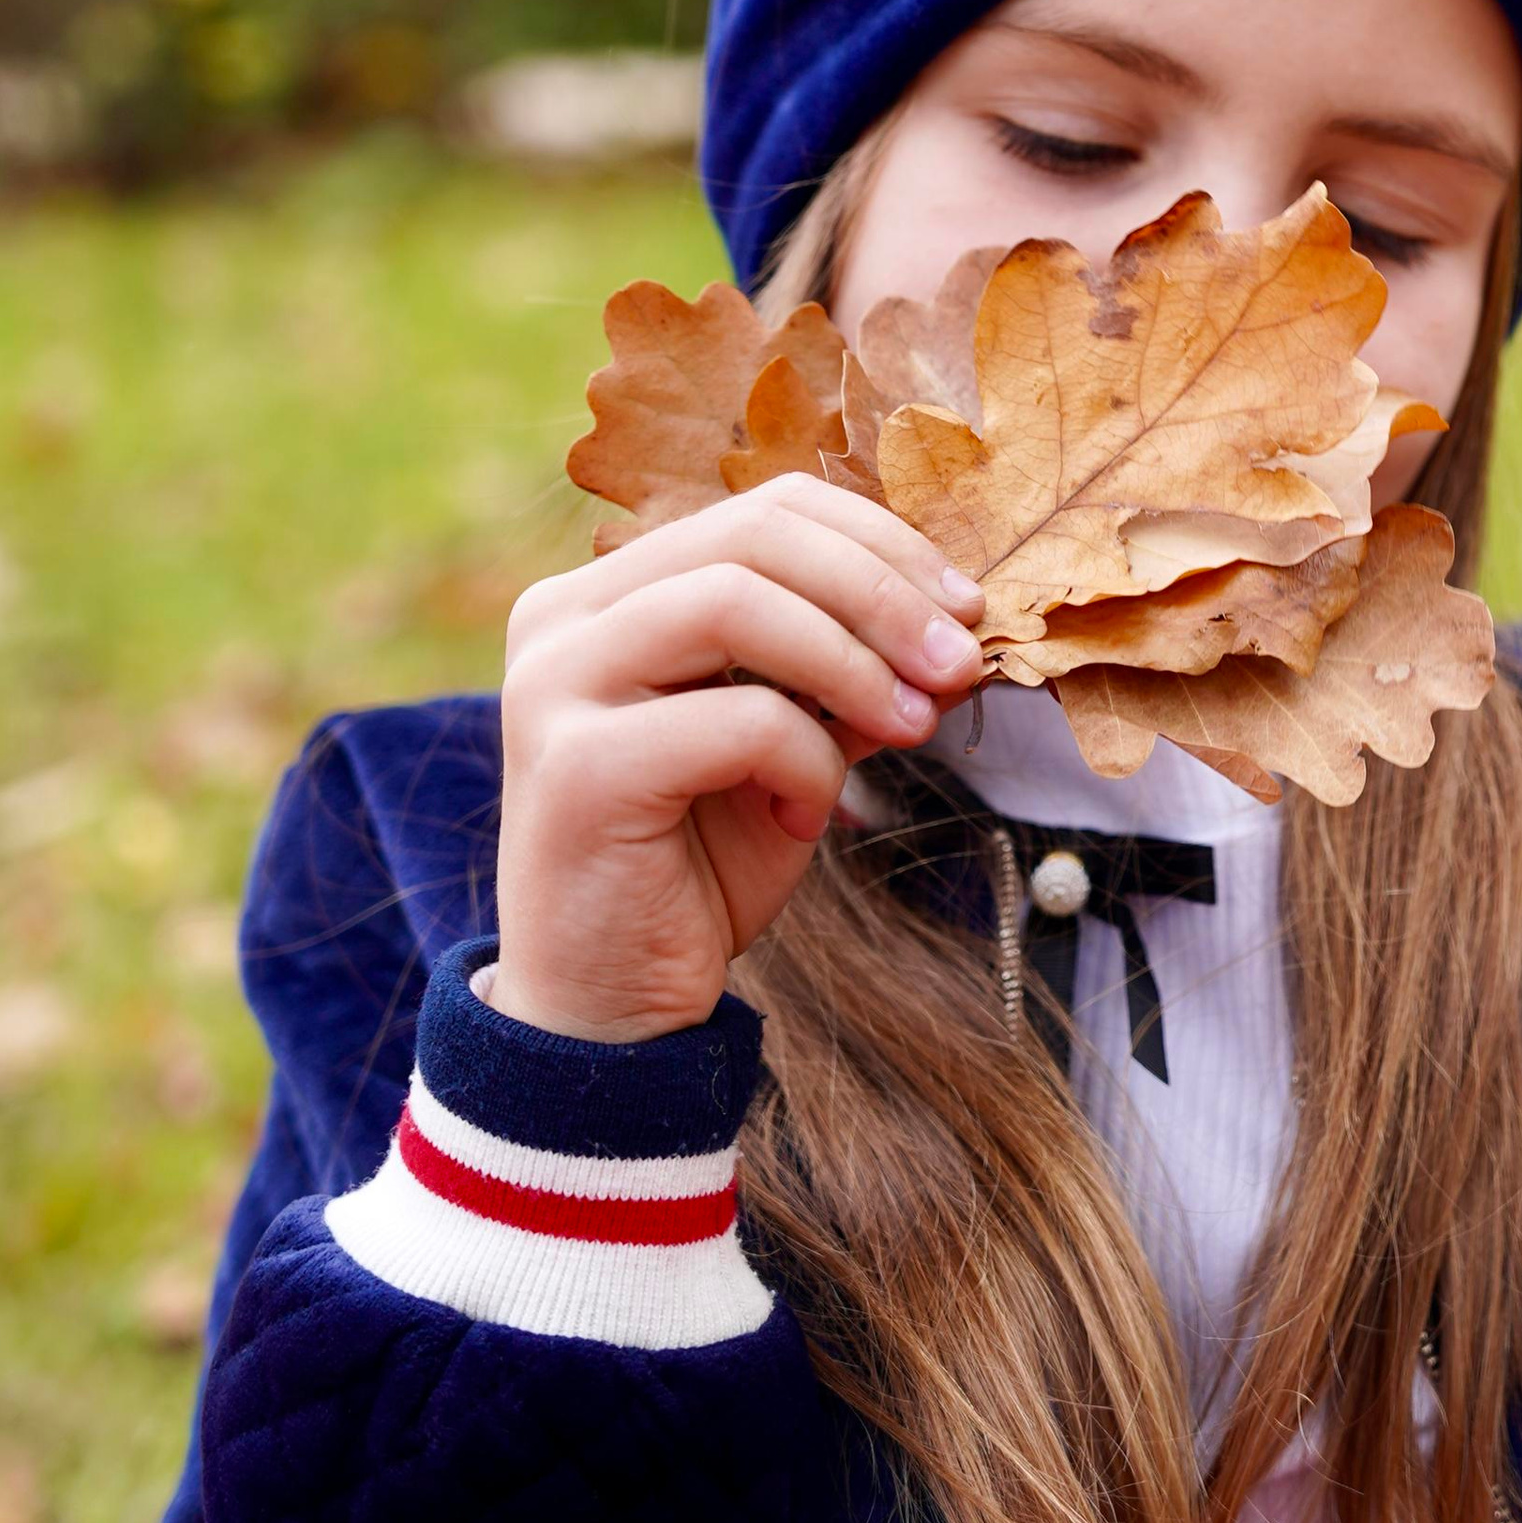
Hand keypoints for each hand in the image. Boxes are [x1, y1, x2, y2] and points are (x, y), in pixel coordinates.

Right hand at [484, 478, 984, 1043]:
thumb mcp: (785, 746)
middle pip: (753, 537)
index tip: (965, 608)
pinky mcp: (577, 767)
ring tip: (913, 726)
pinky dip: (807, 762)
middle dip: (883, 593)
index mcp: (608, 595)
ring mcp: (556, 685)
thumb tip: (954, 618)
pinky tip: (808, 817)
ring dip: (855, 662)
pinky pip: (737, 721)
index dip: (878, 542)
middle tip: (961, 662)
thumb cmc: (696, 869)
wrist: (611, 1011)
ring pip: (736, 602)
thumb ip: (839, 670)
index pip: (763, 510)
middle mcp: (563, 619)